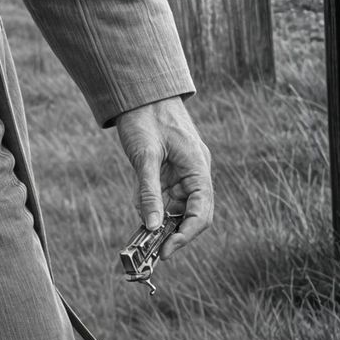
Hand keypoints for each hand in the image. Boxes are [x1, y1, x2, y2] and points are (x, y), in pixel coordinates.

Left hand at [115, 96, 212, 260]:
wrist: (137, 89)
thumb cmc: (145, 116)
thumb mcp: (144, 155)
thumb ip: (149, 192)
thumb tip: (151, 227)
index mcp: (198, 167)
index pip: (202, 212)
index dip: (187, 235)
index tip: (166, 251)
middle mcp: (195, 172)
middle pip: (192, 213)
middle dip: (174, 232)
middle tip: (152, 250)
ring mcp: (183, 170)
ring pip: (177, 206)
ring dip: (161, 219)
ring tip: (142, 235)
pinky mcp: (169, 168)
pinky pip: (165, 194)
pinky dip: (152, 204)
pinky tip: (140, 207)